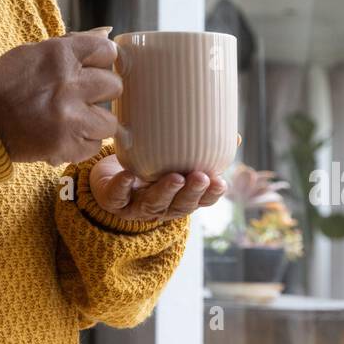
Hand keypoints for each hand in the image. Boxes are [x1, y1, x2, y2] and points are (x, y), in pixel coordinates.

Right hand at [0, 26, 122, 164]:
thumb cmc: (2, 83)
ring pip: (110, 121)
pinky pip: (94, 146)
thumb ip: (73, 44)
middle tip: (82, 96)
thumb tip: (107, 33)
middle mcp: (69, 84)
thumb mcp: (32, 52)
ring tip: (74, 120)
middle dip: (100, 92)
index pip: (107, 50)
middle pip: (114, 86)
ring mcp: (69, 118)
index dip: (101, 60)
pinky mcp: (65, 146)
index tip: (93, 68)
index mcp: (60, 55)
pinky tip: (65, 136)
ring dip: (95, 121)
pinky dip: (82, 143)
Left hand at [88, 153, 226, 223]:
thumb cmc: (149, 168)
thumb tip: (236, 137)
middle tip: (201, 177)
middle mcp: (162, 206)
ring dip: (166, 191)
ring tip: (175, 178)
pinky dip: (123, 186)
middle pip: (180, 205)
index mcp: (179, 198)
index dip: (211, 194)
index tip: (221, 182)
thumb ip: (200, 150)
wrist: (108, 179)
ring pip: (154, 204)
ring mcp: (137, 206)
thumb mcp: (174, 160)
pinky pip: (118, 196)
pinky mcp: (114, 201)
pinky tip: (128, 176)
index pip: (200, 201)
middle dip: (192, 192)